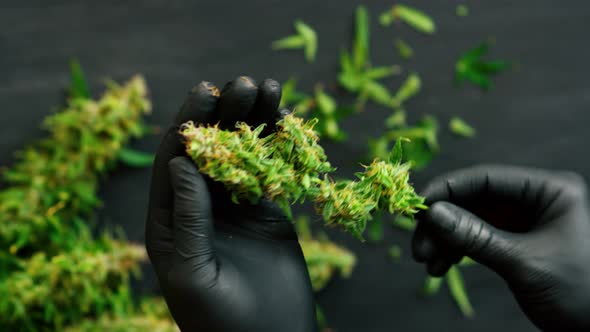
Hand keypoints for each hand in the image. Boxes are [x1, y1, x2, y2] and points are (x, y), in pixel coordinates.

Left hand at [145, 77, 315, 331]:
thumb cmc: (221, 321)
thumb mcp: (194, 271)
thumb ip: (188, 218)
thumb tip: (180, 161)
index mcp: (170, 221)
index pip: (175, 161)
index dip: (189, 123)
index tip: (206, 92)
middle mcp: (200, 207)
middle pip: (210, 148)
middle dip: (224, 112)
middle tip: (243, 82)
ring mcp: (234, 206)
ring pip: (241, 153)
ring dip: (253, 119)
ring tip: (269, 87)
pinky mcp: (266, 210)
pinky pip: (269, 170)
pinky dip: (277, 144)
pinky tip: (286, 119)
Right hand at [412, 165, 589, 330]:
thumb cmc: (578, 292)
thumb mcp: (524, 262)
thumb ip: (476, 236)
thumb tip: (432, 213)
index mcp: (548, 191)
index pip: (486, 178)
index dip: (447, 190)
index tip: (418, 207)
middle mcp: (533, 200)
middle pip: (473, 200)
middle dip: (443, 224)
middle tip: (419, 246)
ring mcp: (522, 221)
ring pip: (469, 220)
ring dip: (445, 240)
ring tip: (427, 263)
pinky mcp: (513, 241)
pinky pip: (476, 238)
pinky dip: (456, 251)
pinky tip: (439, 267)